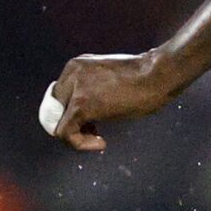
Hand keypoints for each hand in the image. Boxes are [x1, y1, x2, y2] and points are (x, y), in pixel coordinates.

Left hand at [41, 50, 177, 152]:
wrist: (157, 75)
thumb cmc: (144, 78)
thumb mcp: (109, 78)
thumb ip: (93, 89)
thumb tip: (85, 113)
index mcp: (76, 66)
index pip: (58, 96)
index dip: (71, 113)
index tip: (92, 123)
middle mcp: (71, 74)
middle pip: (54, 109)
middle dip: (71, 125)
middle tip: (93, 132)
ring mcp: (75, 89)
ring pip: (57, 123)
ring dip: (76, 137)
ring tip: (97, 139)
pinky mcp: (81, 105)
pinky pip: (65, 132)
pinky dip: (79, 144)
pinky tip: (100, 143)